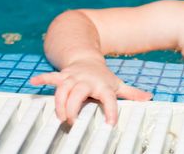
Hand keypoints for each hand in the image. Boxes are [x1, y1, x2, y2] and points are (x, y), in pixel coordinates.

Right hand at [30, 59, 151, 124]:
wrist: (87, 59)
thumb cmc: (103, 77)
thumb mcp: (118, 84)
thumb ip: (132, 93)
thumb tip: (149, 98)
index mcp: (103, 86)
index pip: (109, 99)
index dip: (111, 111)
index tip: (110, 124)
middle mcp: (87, 81)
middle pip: (78, 93)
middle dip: (74, 108)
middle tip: (72, 122)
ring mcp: (73, 78)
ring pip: (63, 88)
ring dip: (59, 102)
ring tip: (58, 116)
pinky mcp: (62, 76)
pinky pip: (51, 76)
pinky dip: (42, 78)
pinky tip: (34, 82)